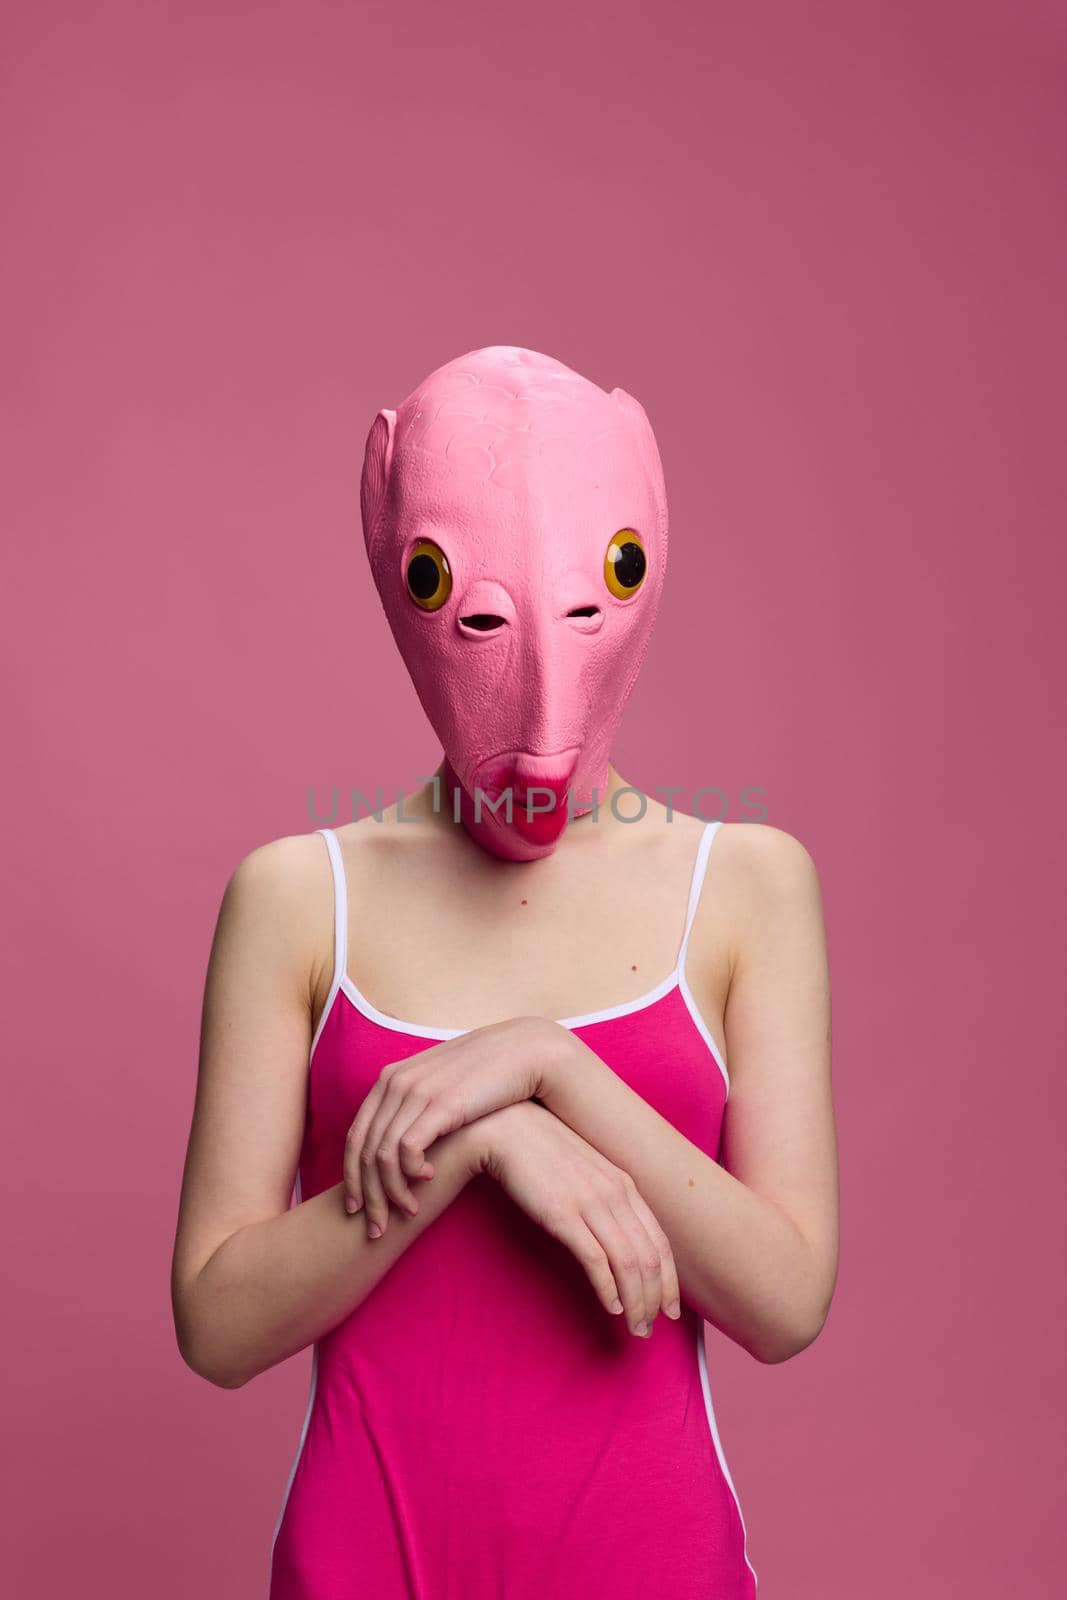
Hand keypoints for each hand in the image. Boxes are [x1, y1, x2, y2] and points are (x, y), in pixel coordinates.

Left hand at [344, 1014, 565, 1234]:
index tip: (356, 1208)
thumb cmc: (486, 1074)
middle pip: (363, 1151)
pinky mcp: (440, 1104)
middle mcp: (396, 1082)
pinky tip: (430, 1181)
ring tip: (409, 1212)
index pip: (355, 1136)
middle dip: (366, 1196)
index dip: (351, 1177)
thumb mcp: (442, 1083)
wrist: (524, 1051)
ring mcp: (416, 1091)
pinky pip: (407, 1149)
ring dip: (391, 1193)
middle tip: (375, 1229)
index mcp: (390, 1077)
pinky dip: (411, 1174)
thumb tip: (401, 1140)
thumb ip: (418, 1104)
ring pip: (381, 1156)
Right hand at [472, 1100, 681, 1338]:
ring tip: (634, 1328)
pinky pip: (596, 1259)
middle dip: (655, 1300)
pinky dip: (608, 1288)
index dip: (669, 1281)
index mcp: (625, 1184)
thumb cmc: (544, 1152)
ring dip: (636, 1302)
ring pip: (629, 1264)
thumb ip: (607, 1198)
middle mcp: (616, 1193)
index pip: (660, 1242)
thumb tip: (620, 1234)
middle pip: (650, 1258)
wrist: (507, 1128)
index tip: (669, 1309)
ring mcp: (591, 1203)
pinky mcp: (563, 1214)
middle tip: (650, 1329)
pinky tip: (611, 1307)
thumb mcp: (588, 1171)